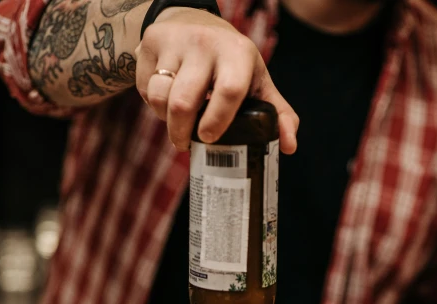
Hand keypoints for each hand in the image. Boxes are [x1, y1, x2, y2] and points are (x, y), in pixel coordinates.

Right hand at [135, 7, 298, 153]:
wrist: (194, 23)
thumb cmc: (230, 64)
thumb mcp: (256, 83)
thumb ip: (277, 114)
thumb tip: (289, 147)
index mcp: (237, 53)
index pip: (228, 91)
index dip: (217, 121)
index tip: (209, 138)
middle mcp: (205, 43)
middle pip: (184, 102)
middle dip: (182, 132)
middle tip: (186, 142)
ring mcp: (175, 41)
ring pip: (161, 98)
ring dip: (166, 120)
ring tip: (177, 121)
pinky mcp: (151, 42)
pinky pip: (146, 88)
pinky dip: (153, 103)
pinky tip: (166, 99)